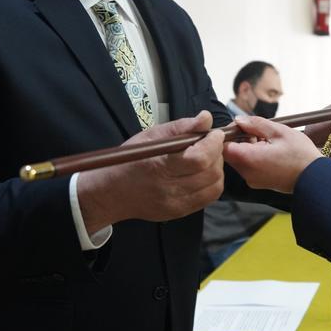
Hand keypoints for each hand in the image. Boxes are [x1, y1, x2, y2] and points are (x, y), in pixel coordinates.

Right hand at [77, 111, 224, 230]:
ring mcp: (176, 204)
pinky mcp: (180, 212)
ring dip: (217, 169)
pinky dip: (212, 182)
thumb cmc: (131, 159)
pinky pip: (209, 198)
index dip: (214, 144)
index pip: (200, 159)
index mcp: (159, 166)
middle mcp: (169, 189)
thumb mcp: (152, 136)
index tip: (214, 133)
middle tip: (211, 144)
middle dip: (217, 154)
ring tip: (206, 158)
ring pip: (215, 186)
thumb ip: (182, 126)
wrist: (112, 192)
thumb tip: (206, 118)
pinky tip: (202, 173)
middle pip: (211, 173)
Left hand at [223, 116, 322, 192]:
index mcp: (250, 159)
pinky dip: (252, 157)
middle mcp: (247, 173)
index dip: (228, 133)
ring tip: (265, 140)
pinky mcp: (258, 183)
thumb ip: (255, 124)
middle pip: (229, 153)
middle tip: (256, 131)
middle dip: (238, 139)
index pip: (223, 145)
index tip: (241, 125)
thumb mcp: (279, 131)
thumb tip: (238, 119)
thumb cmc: (301, 155)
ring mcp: (252, 180)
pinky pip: (247, 167)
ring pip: (238, 160)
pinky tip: (268, 150)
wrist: (315, 178)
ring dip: (246, 148)